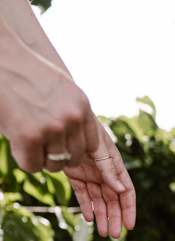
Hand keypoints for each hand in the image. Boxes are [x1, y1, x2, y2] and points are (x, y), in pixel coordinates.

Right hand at [0, 25, 98, 172]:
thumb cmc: (25, 74)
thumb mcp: (61, 89)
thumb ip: (73, 113)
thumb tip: (79, 144)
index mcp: (82, 106)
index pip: (91, 145)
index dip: (74, 148)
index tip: (61, 146)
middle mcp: (72, 117)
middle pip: (74, 159)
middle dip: (58, 157)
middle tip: (40, 145)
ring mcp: (53, 128)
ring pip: (54, 165)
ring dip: (40, 159)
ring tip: (27, 141)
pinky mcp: (30, 137)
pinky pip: (33, 166)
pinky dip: (24, 160)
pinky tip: (17, 143)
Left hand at [64, 121, 135, 237]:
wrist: (63, 119)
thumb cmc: (86, 127)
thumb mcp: (100, 147)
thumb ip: (109, 169)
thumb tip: (121, 190)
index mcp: (116, 166)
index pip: (127, 192)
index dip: (129, 209)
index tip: (129, 226)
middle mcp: (105, 173)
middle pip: (113, 200)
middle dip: (115, 218)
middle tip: (113, 235)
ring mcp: (90, 174)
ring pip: (98, 200)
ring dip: (102, 216)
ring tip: (102, 232)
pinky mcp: (75, 175)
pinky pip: (83, 194)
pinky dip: (86, 206)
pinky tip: (89, 218)